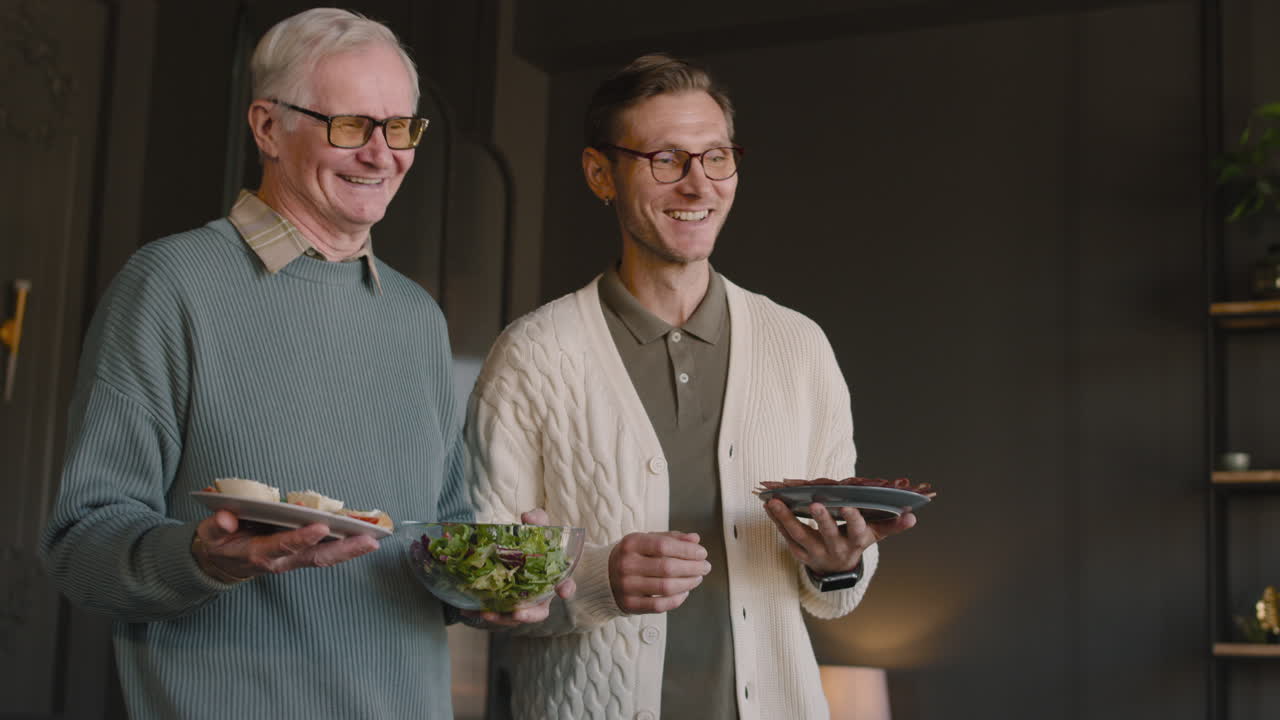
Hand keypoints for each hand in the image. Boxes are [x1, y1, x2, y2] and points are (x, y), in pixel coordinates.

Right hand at [191, 510, 378, 581]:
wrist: (220, 564)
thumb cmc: (217, 545)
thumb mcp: (208, 536)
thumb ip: (215, 527)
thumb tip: (227, 520)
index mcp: (258, 554)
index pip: (283, 546)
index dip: (301, 538)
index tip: (320, 527)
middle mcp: (281, 561)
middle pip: (316, 558)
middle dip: (343, 550)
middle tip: (370, 540)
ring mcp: (293, 560)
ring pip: (325, 558)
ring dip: (351, 550)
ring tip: (375, 539)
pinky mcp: (300, 556)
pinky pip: (326, 554)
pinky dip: (345, 547)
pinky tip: (365, 537)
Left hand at [460, 508, 575, 626]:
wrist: (519, 553)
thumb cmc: (535, 543)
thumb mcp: (538, 528)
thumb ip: (537, 520)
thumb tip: (527, 517)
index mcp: (553, 578)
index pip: (566, 585)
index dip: (567, 588)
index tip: (564, 591)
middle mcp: (541, 596)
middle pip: (540, 612)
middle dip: (529, 615)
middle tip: (518, 613)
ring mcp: (523, 604)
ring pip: (515, 617)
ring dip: (502, 618)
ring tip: (487, 613)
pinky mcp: (505, 606)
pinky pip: (496, 613)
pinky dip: (482, 613)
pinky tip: (468, 609)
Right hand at [609, 531, 710, 613]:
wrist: (601, 577)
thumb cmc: (631, 556)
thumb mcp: (646, 540)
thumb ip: (671, 538)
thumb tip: (695, 539)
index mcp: (631, 544)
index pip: (664, 546)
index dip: (687, 550)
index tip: (702, 553)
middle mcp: (627, 564)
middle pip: (668, 567)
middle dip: (693, 567)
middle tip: (705, 567)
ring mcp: (627, 586)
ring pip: (666, 587)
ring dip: (688, 583)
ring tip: (697, 578)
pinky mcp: (630, 604)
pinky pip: (659, 605)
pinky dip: (677, 599)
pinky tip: (684, 592)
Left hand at [764, 499, 915, 574]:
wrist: (836, 570)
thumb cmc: (855, 542)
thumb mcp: (874, 535)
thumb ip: (892, 525)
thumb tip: (913, 517)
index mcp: (855, 542)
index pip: (857, 531)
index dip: (853, 519)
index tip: (849, 506)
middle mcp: (835, 549)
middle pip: (827, 534)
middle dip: (821, 520)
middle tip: (814, 504)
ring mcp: (815, 552)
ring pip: (799, 535)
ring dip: (786, 518)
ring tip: (775, 501)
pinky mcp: (798, 552)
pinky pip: (785, 536)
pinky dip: (776, 521)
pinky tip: (768, 505)